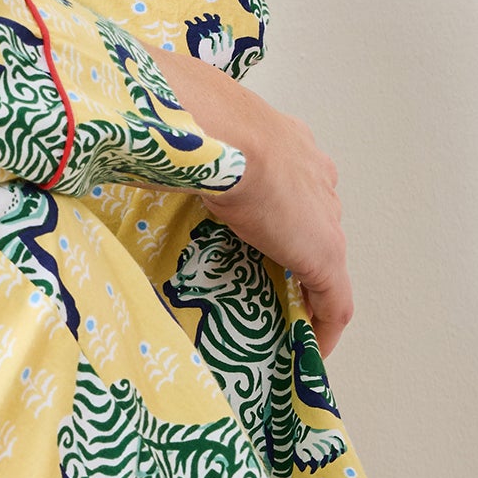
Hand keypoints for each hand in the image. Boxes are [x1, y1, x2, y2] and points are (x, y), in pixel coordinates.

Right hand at [149, 46, 352, 352]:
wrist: (225, 135)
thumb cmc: (199, 129)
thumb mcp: (193, 140)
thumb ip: (184, 153)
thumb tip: (142, 155)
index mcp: (290, 147)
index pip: (294, 190)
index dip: (280, 219)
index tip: (261, 242)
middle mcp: (317, 179)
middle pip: (314, 225)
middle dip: (295, 255)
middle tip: (265, 285)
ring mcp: (325, 218)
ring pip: (325, 264)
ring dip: (307, 290)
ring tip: (283, 319)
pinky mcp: (326, 256)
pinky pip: (335, 302)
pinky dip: (325, 327)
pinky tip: (308, 348)